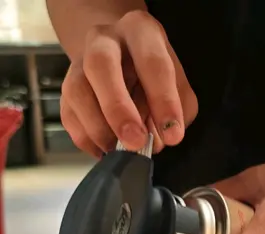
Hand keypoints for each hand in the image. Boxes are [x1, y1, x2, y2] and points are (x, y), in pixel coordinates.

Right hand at [60, 10, 197, 155]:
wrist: (120, 57)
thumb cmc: (154, 74)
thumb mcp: (178, 84)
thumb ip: (177, 109)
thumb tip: (160, 138)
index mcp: (139, 31)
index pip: (152, 63)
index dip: (163, 101)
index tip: (172, 135)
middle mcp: (104, 40)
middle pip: (100, 65)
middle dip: (118, 109)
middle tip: (135, 142)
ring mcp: (79, 62)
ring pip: (78, 92)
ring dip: (100, 129)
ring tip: (120, 151)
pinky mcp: (67, 89)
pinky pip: (69, 116)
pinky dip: (88, 139)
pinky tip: (106, 150)